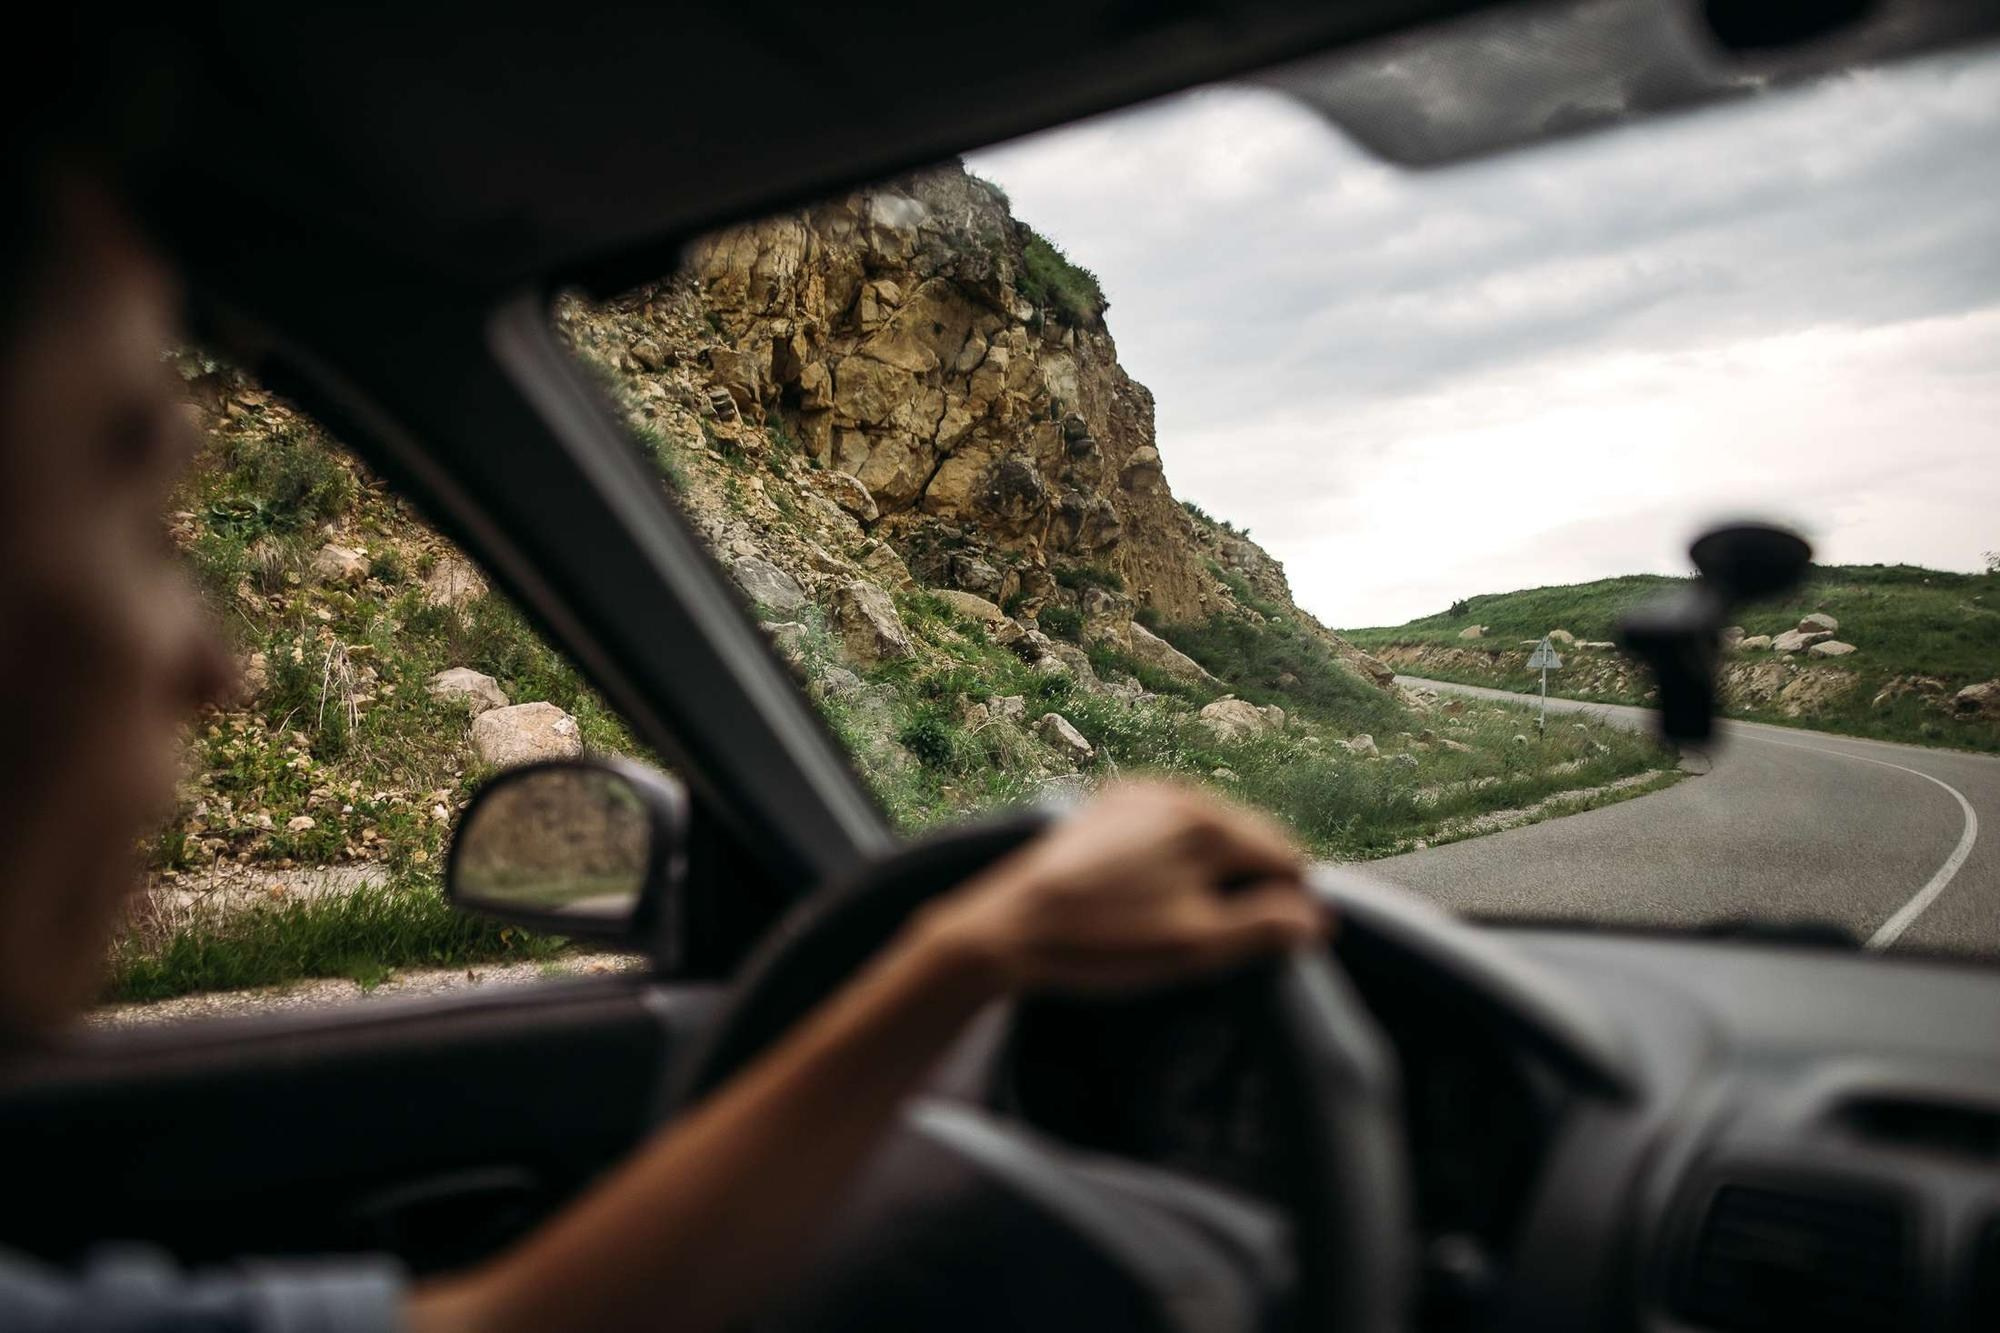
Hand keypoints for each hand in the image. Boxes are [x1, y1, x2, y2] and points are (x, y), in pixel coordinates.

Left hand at [915, 781, 1326, 993]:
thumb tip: (1318, 917)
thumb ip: (1265, 927)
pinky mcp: (1107, 806)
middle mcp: (1176, 793)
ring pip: (1209, 830)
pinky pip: (1169, 825)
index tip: (1279, 945)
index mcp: (1206, 822)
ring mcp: (1138, 794)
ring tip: (1199, 921)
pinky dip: (1180, 855)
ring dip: (1218, 869)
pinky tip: (1161, 893)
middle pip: (1249, 837)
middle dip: (1256, 882)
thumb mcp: (1195, 947)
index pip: (1285, 858)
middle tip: (1238, 938)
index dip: (1292, 904)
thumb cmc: (1104, 942)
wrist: (1006, 930)